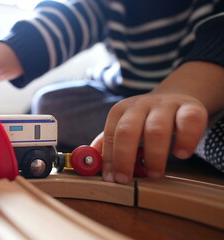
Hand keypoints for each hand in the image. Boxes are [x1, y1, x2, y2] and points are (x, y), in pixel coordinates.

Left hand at [91, 61, 223, 183]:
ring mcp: (166, 105)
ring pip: (157, 129)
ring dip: (154, 155)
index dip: (109, 158)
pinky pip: (189, 122)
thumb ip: (108, 142)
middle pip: (127, 130)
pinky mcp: (191, 107)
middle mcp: (141, 105)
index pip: (110, 135)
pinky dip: (185, 140)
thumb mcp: (124, 125)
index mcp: (121, 110)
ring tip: (155, 173)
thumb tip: (88, 161)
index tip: (112, 178)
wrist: (177, 95)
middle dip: (125, 158)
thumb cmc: (146, 118)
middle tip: (128, 179)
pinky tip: (181, 154)